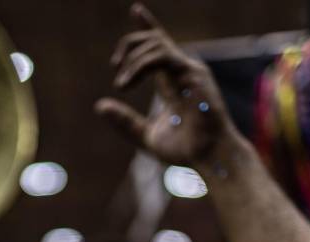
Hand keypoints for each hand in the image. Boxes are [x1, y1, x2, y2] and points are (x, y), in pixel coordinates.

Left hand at [96, 3, 235, 165]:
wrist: (210, 159)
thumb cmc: (187, 150)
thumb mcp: (147, 135)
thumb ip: (125, 121)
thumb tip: (99, 106)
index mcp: (173, 81)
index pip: (160, 45)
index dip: (148, 25)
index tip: (136, 10)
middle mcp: (182, 71)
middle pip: (154, 39)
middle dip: (129, 45)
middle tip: (115, 67)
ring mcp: (189, 70)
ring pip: (155, 45)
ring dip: (132, 61)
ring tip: (121, 85)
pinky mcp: (193, 74)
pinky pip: (162, 56)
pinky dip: (141, 65)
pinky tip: (127, 83)